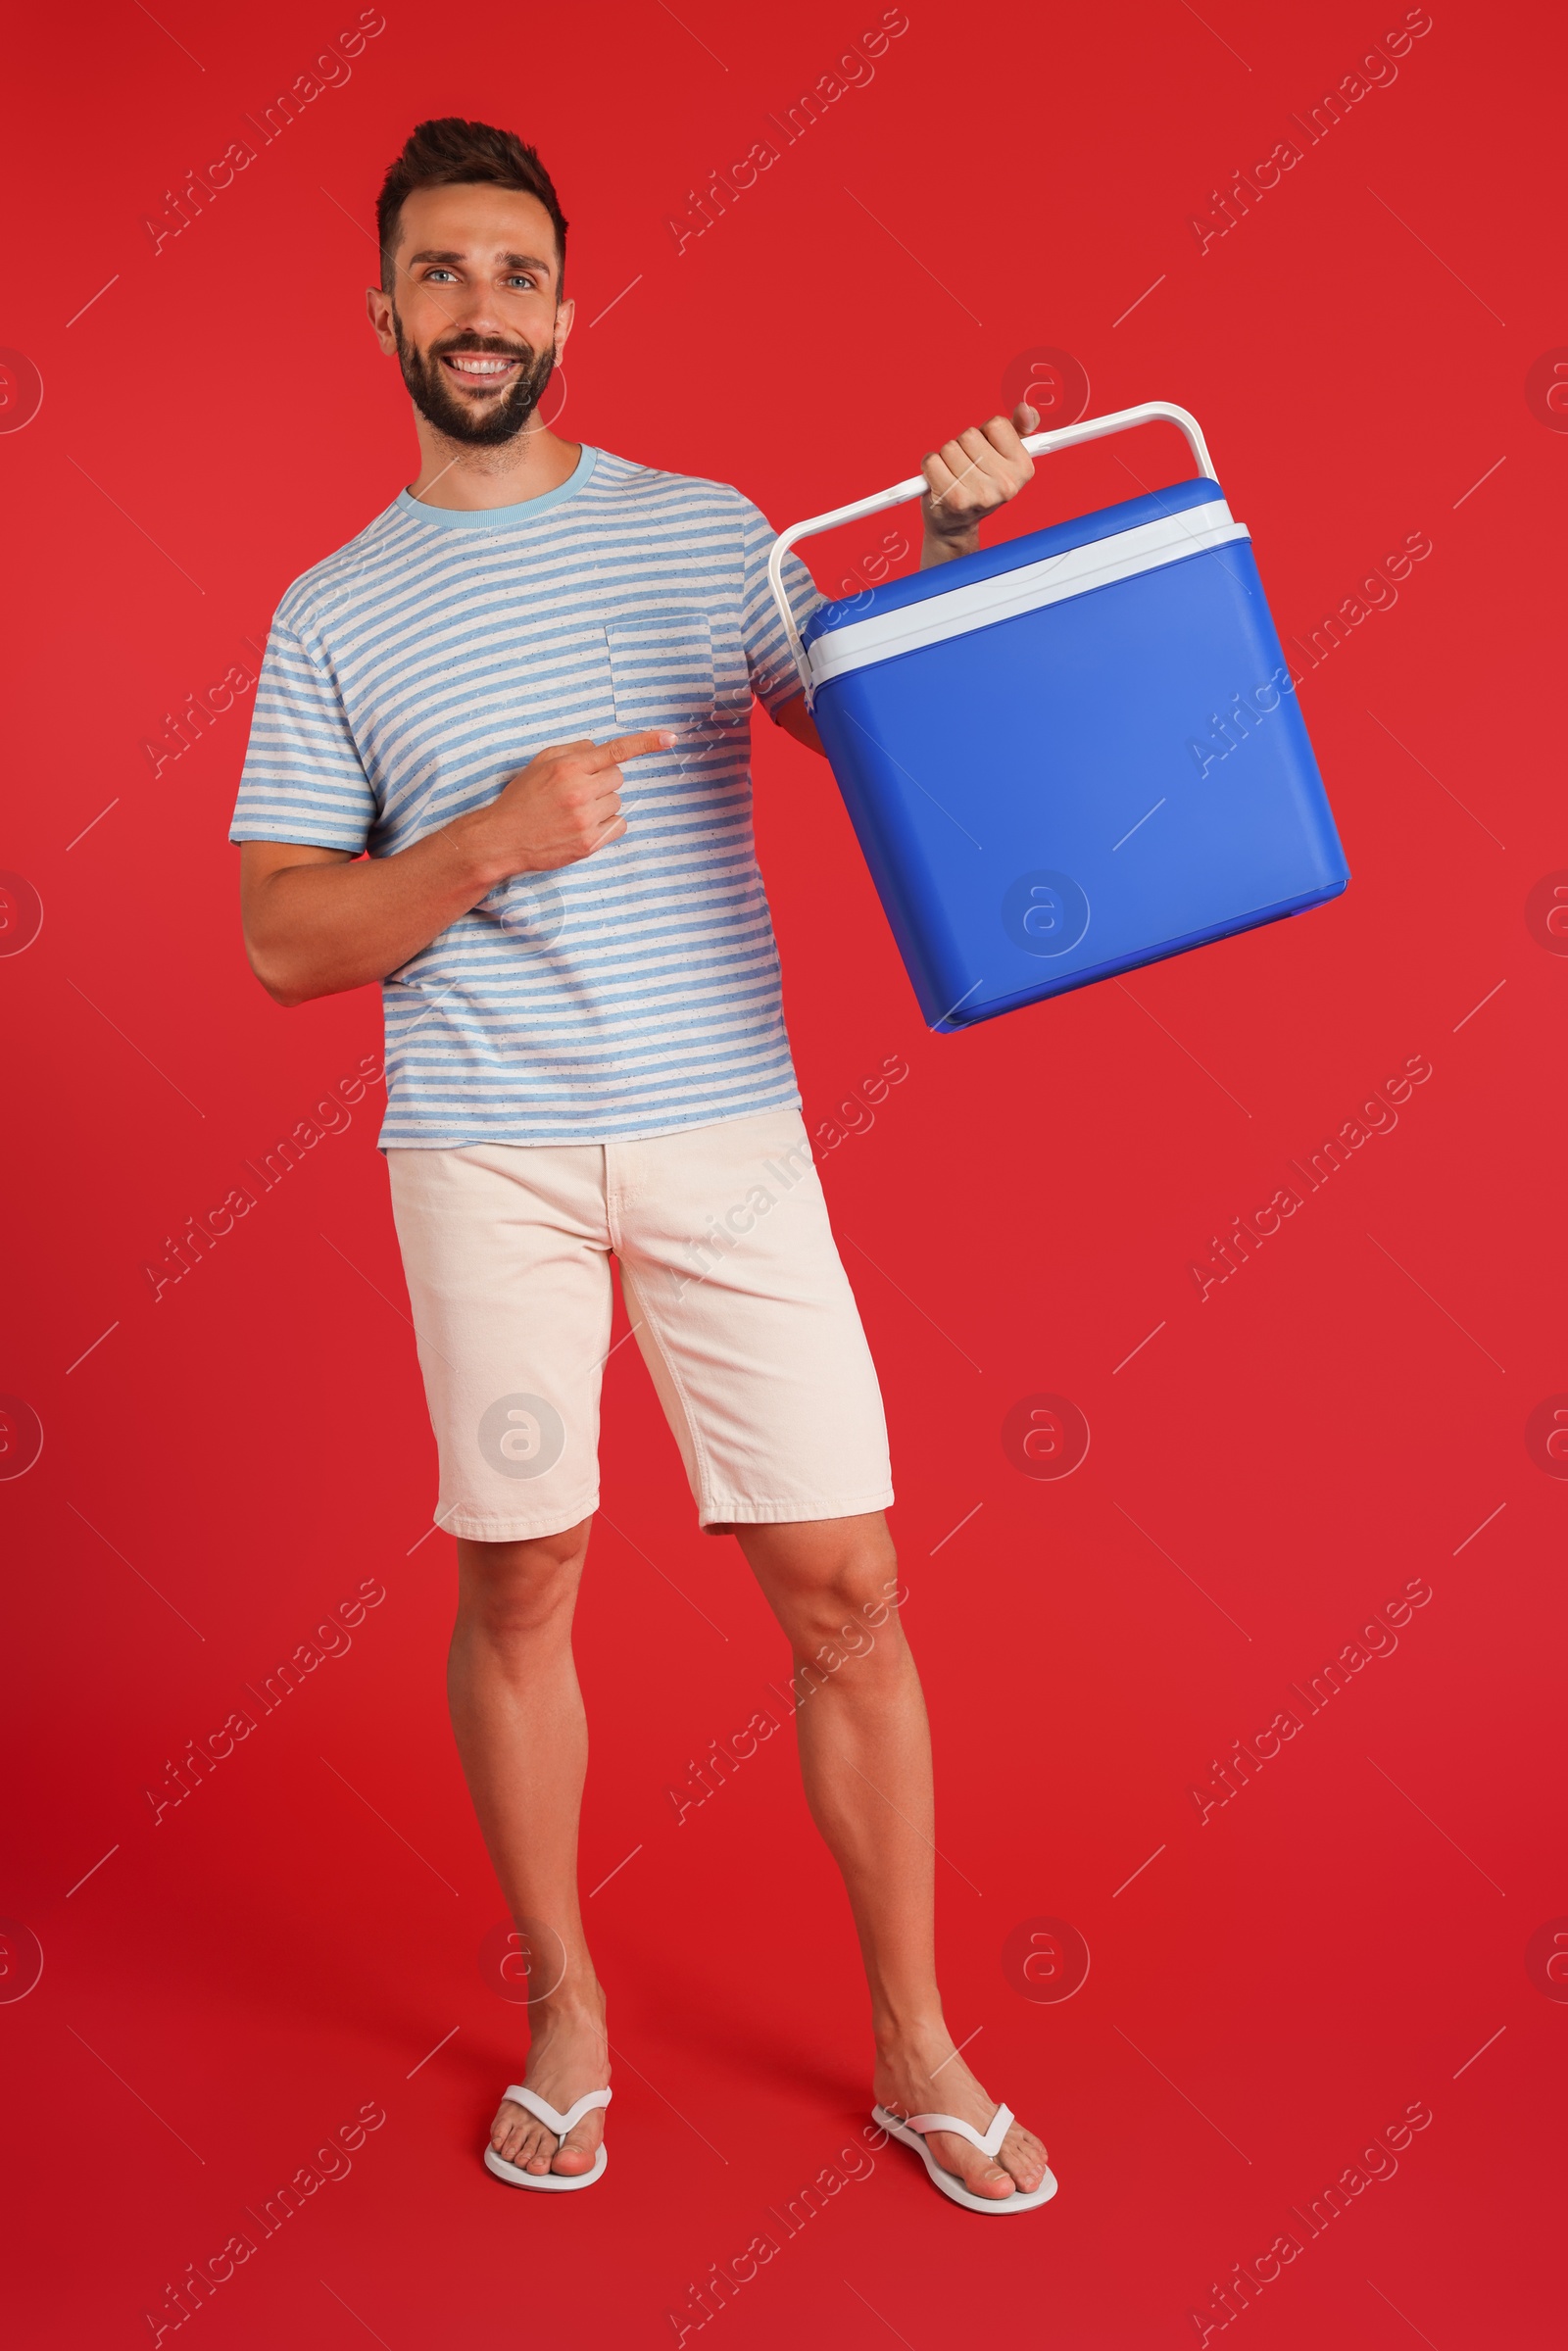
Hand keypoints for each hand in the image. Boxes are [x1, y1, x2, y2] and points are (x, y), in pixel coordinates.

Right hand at [464, 727, 676, 880]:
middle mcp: (580, 792)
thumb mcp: (540, 763)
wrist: (503, 838)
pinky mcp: (589, 844)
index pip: (615, 751)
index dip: (645, 743)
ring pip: (618, 802)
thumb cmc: (522, 798)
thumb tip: (600, 748)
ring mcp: (586, 820)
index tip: (669, 738)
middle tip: (578, 791)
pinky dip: (607, 824)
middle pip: (618, 778)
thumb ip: (572, 750)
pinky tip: (584, 826)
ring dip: (603, 804)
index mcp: (568, 768)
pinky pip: (618, 825)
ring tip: (575, 811)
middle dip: (603, 781)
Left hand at [919, 402, 1038, 567]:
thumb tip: (1025, 409)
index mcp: (1023, 469)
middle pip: (970, 435)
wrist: (956, 525)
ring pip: (950, 448)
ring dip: (945, 458)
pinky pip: (932, 462)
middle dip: (962, 446)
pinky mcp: (954, 500)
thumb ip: (1017, 429)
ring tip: (953, 476)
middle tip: (966, 468)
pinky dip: (929, 467)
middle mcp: (1006, 484)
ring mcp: (980, 494)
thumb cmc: (979, 485)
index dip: (985, 433)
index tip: (985, 452)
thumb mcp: (1004, 457)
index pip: (996, 424)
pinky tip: (939, 480)